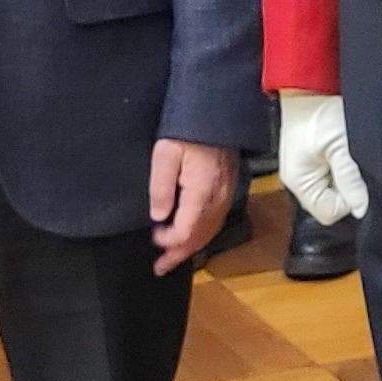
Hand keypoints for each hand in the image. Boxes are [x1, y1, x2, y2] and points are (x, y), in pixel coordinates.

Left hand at [149, 139, 239, 275]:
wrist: (217, 112)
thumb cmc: (188, 130)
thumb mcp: (166, 154)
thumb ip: (161, 187)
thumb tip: (158, 217)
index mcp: (201, 192)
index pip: (185, 231)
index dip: (168, 242)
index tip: (153, 238)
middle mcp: (217, 198)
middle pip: (200, 237)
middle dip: (179, 254)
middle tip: (161, 267)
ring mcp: (226, 194)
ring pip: (210, 231)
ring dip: (191, 247)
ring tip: (174, 258)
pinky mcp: (228, 189)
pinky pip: (217, 221)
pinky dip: (203, 234)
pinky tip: (193, 235)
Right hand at [277, 91, 366, 225]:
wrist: (309, 83)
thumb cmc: (322, 113)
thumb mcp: (341, 146)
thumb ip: (350, 178)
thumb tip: (361, 210)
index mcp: (300, 182)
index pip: (329, 212)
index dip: (348, 200)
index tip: (357, 177)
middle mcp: (297, 181)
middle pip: (329, 203)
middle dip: (346, 189)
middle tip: (354, 163)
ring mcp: (302, 170)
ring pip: (330, 189)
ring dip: (343, 177)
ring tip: (347, 154)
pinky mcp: (308, 160)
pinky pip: (327, 176)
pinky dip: (338, 167)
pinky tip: (342, 151)